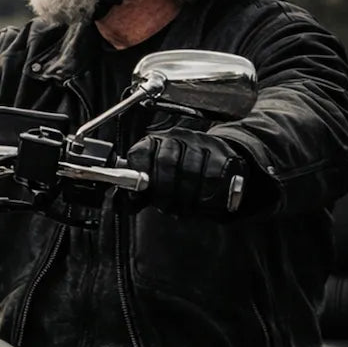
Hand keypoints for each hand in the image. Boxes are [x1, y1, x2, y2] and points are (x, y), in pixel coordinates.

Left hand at [123, 128, 248, 216]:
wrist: (222, 165)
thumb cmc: (184, 174)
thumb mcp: (157, 181)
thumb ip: (139, 192)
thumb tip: (124, 202)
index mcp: (155, 141)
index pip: (140, 152)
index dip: (139, 173)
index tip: (141, 192)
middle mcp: (178, 138)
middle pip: (166, 162)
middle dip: (164, 190)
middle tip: (165, 206)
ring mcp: (202, 143)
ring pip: (189, 171)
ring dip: (184, 197)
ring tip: (182, 208)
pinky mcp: (223, 154)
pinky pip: (212, 177)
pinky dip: (205, 195)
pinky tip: (200, 203)